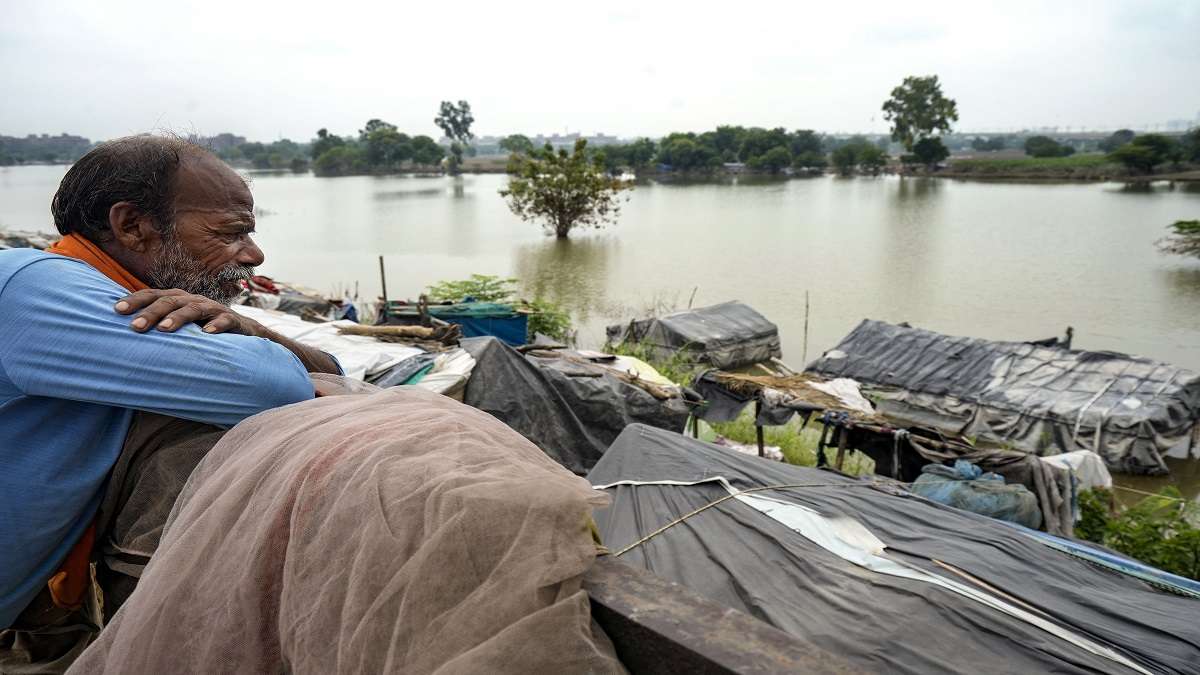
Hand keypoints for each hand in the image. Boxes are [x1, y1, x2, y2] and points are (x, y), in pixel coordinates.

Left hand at [115, 289, 263, 335]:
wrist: (243, 332)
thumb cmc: (203, 328)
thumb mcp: (179, 325)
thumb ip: (158, 323)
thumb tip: (123, 330)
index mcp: (177, 299)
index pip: (153, 295)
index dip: (135, 300)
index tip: (117, 310)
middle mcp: (193, 300)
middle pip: (170, 301)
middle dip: (151, 313)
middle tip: (135, 327)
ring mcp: (213, 309)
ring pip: (193, 309)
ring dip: (178, 317)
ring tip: (164, 329)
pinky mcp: (233, 320)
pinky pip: (225, 320)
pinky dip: (216, 325)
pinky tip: (207, 333)